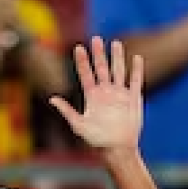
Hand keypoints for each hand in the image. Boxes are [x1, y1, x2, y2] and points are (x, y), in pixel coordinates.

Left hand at [50, 37, 144, 152]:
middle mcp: (105, 92)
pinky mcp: (133, 99)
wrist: (118, 149)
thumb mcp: (78, 125)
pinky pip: (135, 81)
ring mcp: (120, 94)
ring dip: (117, 57)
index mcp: (92, 96)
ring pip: (118, 71)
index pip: (85, 74)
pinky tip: (136, 59)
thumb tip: (51, 98)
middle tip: (96, 39)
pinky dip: (136, 70)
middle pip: (101, 68)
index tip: (78, 47)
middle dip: (98, 54)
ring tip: (115, 43)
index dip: (81, 61)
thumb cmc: (97, 140)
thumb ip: (66, 111)